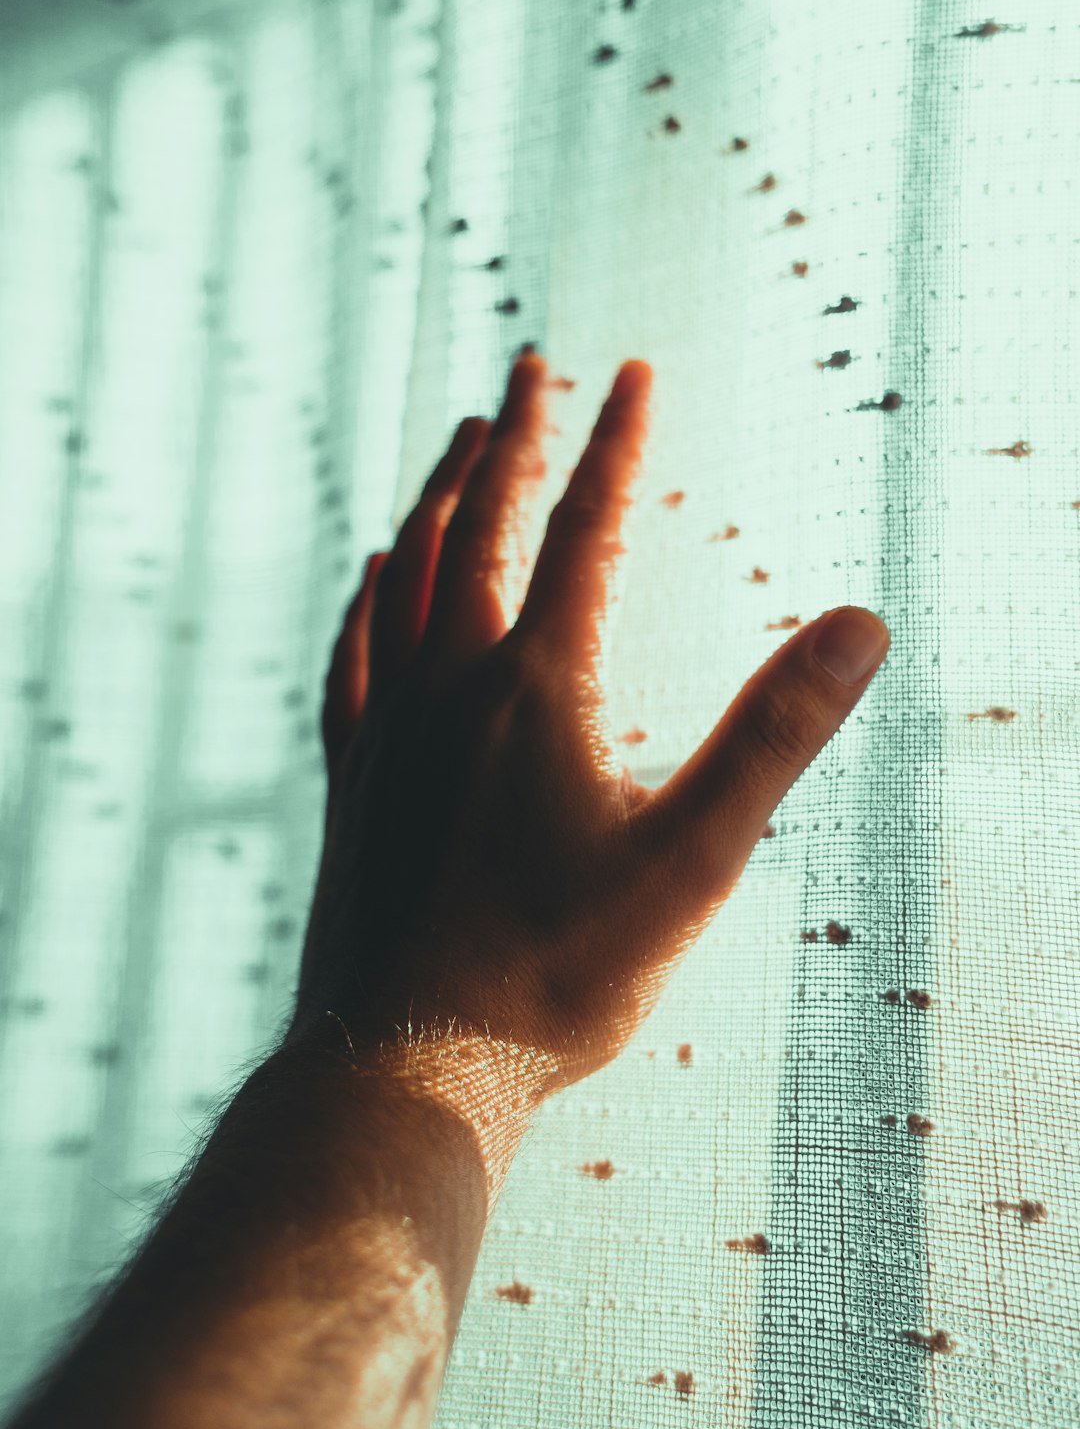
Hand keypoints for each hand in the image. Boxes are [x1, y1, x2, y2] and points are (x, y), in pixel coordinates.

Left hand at [292, 349, 888, 1101]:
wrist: (409, 1063)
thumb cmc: (558, 974)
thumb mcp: (693, 858)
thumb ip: (777, 733)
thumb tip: (862, 622)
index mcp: (537, 688)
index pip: (583, 530)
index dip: (614, 444)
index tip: (631, 370)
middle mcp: (450, 684)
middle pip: (480, 524)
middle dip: (511, 436)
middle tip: (528, 364)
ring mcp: (388, 727)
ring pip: (406, 573)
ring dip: (437, 494)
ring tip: (459, 439)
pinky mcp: (352, 777)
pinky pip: (352, 652)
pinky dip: (369, 594)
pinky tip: (375, 573)